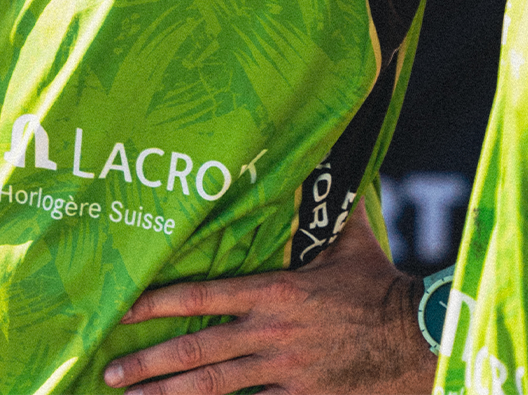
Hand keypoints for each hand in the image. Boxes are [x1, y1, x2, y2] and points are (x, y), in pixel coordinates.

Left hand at [103, 200, 435, 393]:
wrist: (419, 340)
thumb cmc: (379, 286)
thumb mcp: (349, 239)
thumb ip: (324, 205)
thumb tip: (318, 157)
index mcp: (274, 292)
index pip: (202, 297)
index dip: (158, 303)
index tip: (123, 311)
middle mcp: (271, 334)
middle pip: (197, 352)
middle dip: (149, 363)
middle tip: (108, 371)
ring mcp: (285, 373)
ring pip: (215, 389)